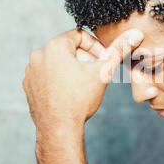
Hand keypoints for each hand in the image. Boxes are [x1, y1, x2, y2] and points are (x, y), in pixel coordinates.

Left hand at [22, 28, 143, 131]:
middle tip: (95, 75)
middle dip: (85, 59)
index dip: (96, 47)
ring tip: (82, 85)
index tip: (103, 61)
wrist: (59, 129)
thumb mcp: (103, 72)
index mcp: (55, 46)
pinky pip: (47, 75)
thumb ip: (119, 50)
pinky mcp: (28, 85)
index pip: (80, 36)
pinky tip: (69, 93)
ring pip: (57, 62)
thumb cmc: (80, 100)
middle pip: (68, 49)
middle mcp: (38, 55)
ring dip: (72, 69)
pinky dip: (58, 79)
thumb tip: (135, 34)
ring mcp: (31, 71)